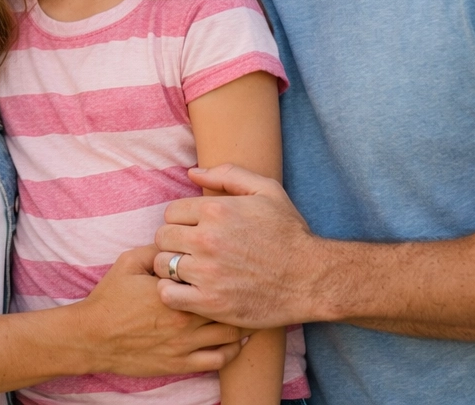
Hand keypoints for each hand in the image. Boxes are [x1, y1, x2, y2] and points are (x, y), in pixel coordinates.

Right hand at [71, 245, 244, 375]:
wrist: (93, 337)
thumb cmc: (110, 298)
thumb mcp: (129, 262)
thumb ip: (157, 250)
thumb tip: (180, 239)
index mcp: (174, 290)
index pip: (214, 276)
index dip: (229, 268)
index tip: (236, 263)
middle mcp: (185, 318)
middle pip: (230, 305)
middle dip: (241, 295)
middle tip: (248, 286)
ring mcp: (185, 344)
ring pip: (231, 334)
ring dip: (242, 322)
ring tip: (246, 311)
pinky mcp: (182, 364)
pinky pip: (220, 360)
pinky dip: (234, 350)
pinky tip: (235, 340)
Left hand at [152, 165, 323, 328]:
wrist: (312, 279)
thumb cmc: (289, 233)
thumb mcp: (266, 191)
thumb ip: (228, 175)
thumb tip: (192, 172)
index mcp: (216, 210)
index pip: (171, 212)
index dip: (182, 221)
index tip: (196, 231)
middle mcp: (207, 240)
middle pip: (162, 237)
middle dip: (174, 242)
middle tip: (192, 251)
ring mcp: (207, 273)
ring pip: (162, 265)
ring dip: (172, 267)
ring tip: (190, 271)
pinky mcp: (210, 302)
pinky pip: (168, 294)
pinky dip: (172, 292)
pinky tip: (188, 290)